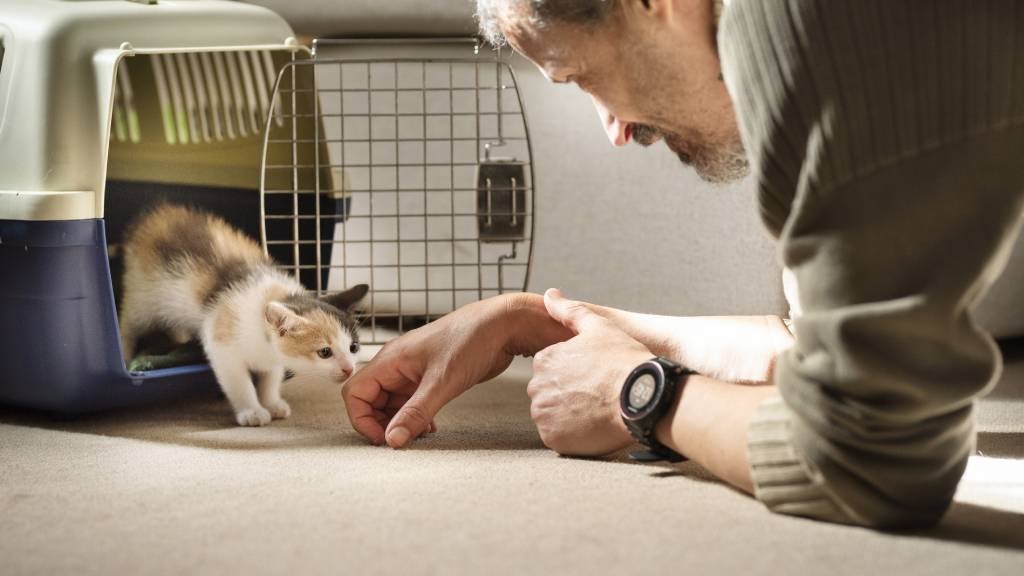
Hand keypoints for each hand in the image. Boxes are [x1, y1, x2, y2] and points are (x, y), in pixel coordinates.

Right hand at [342, 294, 572, 447]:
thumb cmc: (471, 341)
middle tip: (403, 440)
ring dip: (401, 422)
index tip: (385, 438)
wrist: (502, 325)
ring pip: (392, 402)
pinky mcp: (430, 376)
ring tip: (420, 435)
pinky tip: (431, 427)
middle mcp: (397, 364)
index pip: (355, 393)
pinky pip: (411, 401)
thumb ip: (415, 413)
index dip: (362, 419)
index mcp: (391, 359)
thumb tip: (392, 440)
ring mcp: (413, 370)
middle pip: (370, 400)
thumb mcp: (442, 383)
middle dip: (382, 423)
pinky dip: (416, 416)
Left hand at [528, 289, 652, 456]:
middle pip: (548, 392)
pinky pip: (557, 436)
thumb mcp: (599, 327)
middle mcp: (537, 386)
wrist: (642, 398)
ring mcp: (544, 413)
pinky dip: (572, 434)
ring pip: (551, 415)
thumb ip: (570, 311)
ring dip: (568, 415)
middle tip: (597, 395)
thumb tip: (550, 294)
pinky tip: (593, 426)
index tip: (593, 377)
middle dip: (567, 394)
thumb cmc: (624, 361)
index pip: (550, 370)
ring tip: (596, 410)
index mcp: (544, 359)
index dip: (574, 374)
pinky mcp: (553, 438)